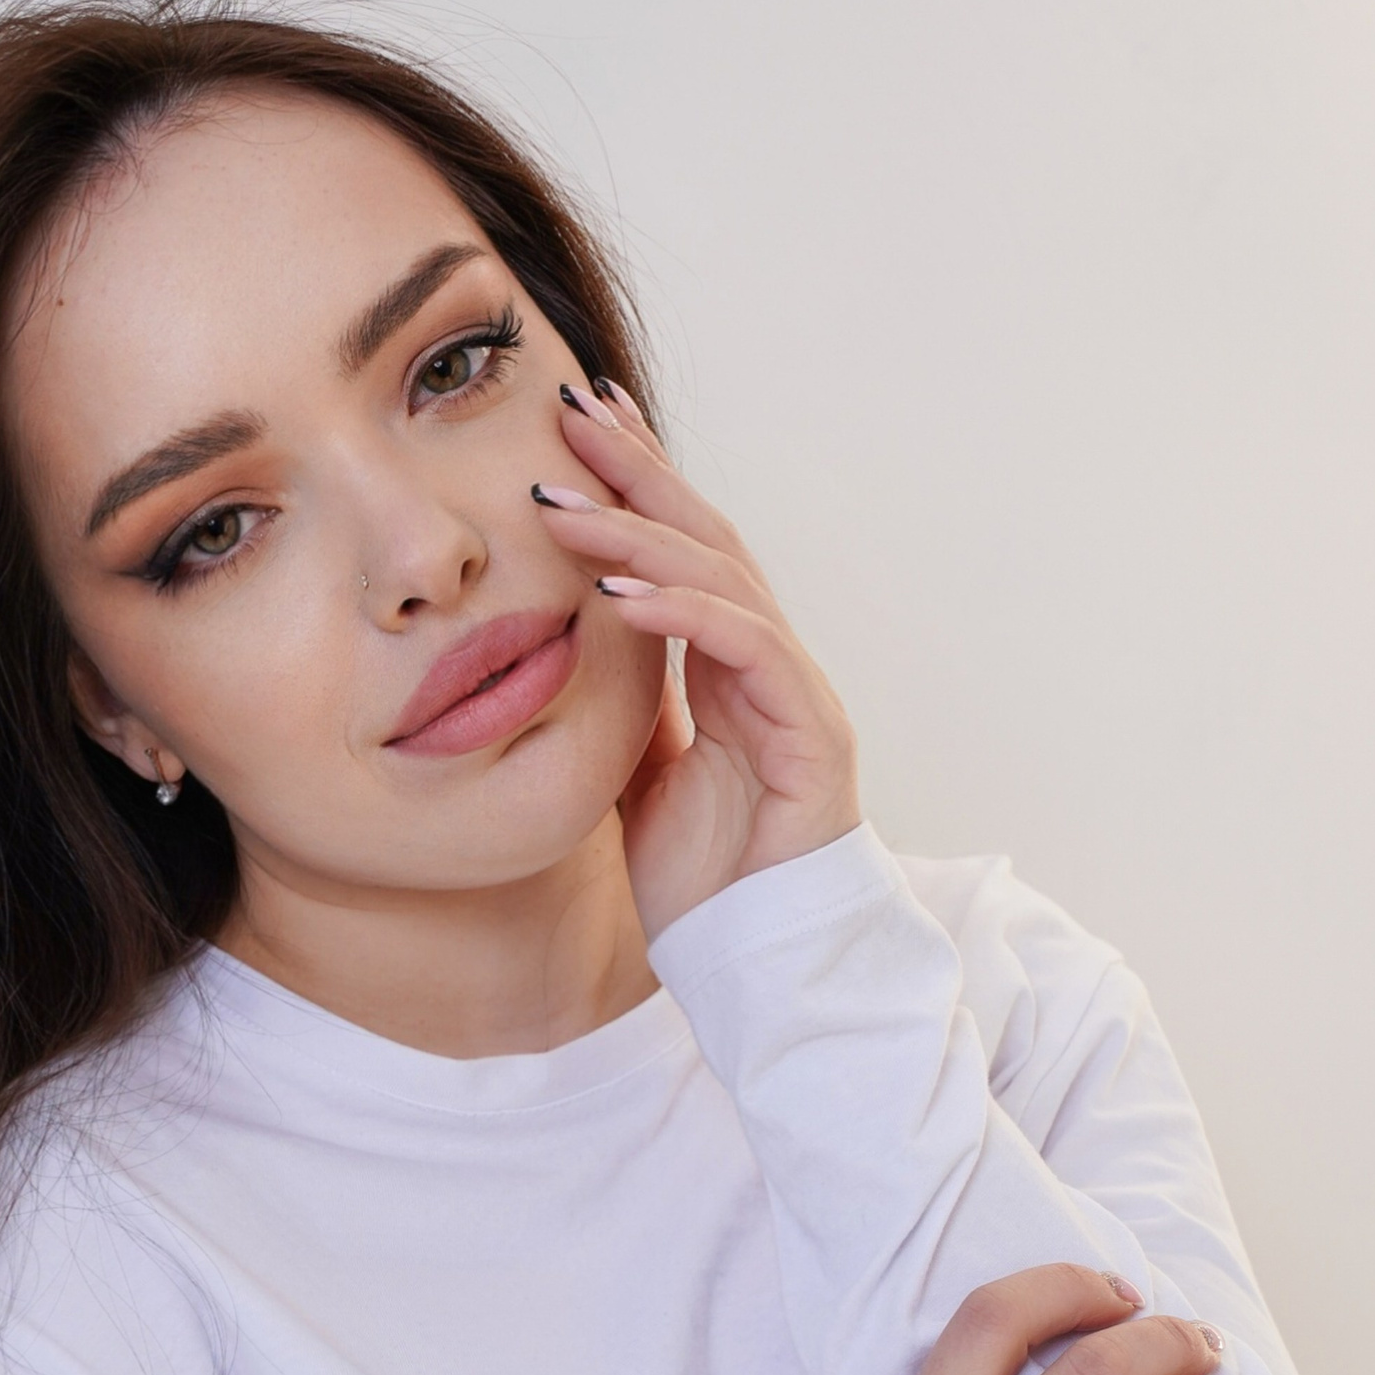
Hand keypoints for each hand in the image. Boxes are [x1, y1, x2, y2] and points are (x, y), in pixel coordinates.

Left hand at [537, 381, 860, 940]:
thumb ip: (622, 704)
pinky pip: (745, 651)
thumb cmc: (705, 882)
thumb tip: (568, 645)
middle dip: (638, 470)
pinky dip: (681, 616)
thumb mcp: (635, 775)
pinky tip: (617, 597)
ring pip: (723, 582)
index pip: (683, 551)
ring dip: (639, 537)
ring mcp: (797, 694)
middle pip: (706, 538)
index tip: (579, 423)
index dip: (635, 482)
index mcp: (731, 668)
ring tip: (562, 501)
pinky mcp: (812, 736)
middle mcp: (771, 665)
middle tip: (573, 407)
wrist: (760, 967)